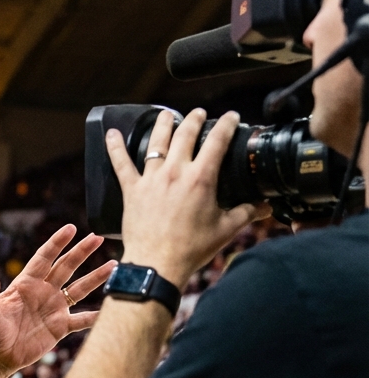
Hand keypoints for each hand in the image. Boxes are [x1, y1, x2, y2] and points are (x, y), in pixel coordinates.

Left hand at [0, 225, 115, 377]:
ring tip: (114, 265)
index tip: (71, 228)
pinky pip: (82, 319)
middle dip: (81, 252)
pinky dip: (96, 316)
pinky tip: (111, 308)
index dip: (57, 243)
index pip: (44, 258)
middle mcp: (43, 292)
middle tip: (97, 237)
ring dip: (96, 278)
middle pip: (66, 267)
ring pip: (79, 289)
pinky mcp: (60, 327)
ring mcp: (53, 308)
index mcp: (25, 284)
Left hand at [105, 108, 268, 285]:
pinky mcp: (132, 190)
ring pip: (156, 143)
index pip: (217, 141)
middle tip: (199, 113)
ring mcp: (151, 179)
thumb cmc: (191, 248)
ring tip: (167, 114)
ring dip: (163, 125)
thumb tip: (266, 206)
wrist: (157, 264)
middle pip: (185, 135)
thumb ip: (247, 213)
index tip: (232, 117)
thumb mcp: (226, 229)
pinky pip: (121, 164)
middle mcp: (175, 172)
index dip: (226, 124)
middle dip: (194, 119)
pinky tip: (112, 133)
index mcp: (201, 178)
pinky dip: (115, 147)